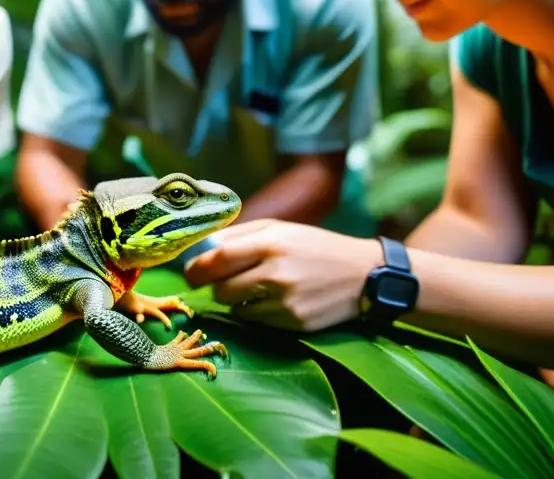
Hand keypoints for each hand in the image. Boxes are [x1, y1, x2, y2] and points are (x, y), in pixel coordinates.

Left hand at [183, 218, 382, 331]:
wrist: (364, 275)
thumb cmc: (315, 246)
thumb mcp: (280, 229)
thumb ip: (239, 236)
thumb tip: (201, 247)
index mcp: (271, 243)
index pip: (218, 259)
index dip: (196, 269)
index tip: (189, 272)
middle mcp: (277, 273)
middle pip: (221, 289)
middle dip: (216, 286)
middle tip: (222, 280)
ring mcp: (286, 302)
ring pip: (236, 308)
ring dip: (237, 299)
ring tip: (257, 287)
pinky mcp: (294, 323)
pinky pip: (256, 321)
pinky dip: (257, 311)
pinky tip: (276, 299)